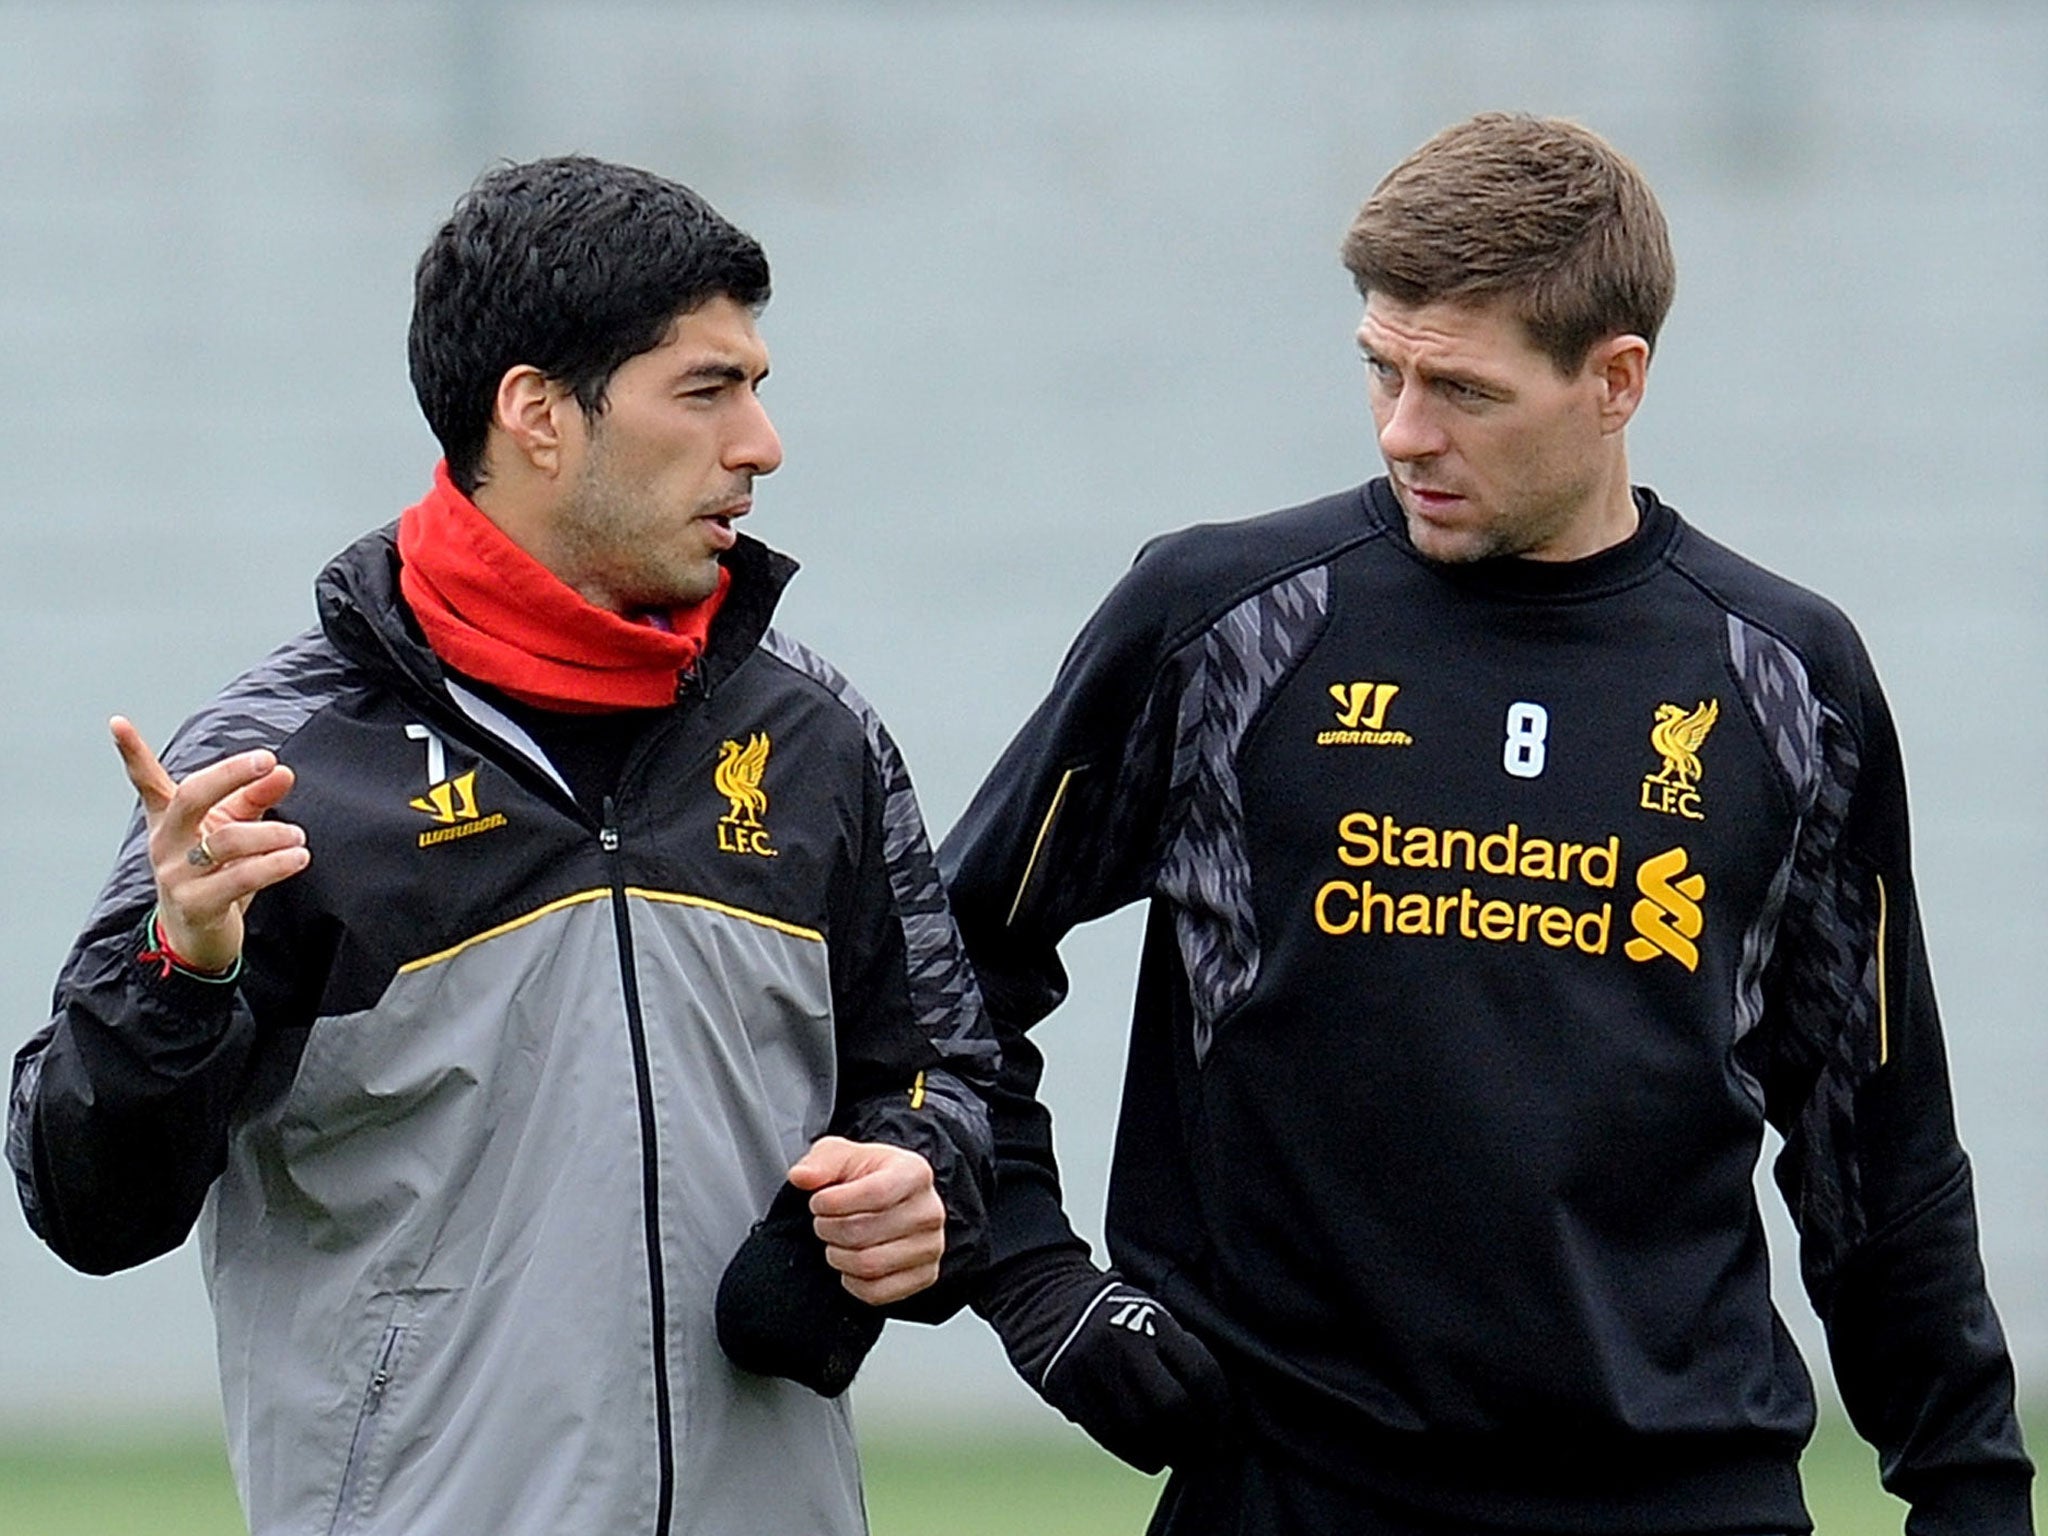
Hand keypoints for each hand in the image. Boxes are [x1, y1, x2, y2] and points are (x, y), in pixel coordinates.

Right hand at [111, 715, 307, 974]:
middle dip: (231, 775)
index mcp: (169, 820)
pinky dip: (275, 865)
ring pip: (227, 840)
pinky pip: (240, 877)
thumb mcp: (233, 828)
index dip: (131, 753)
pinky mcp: (196, 904)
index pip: (146, 782)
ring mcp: (177, 875)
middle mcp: (166, 843)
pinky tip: (298, 858)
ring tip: (298, 836)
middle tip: (268, 763)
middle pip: (191, 797)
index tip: (117, 722)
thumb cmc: (215, 874)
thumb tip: (282, 771)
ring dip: (272, 834)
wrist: (198, 937)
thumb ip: (254, 798)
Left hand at [787, 1136, 944, 1304]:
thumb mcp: (842, 1155)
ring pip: (869, 1265)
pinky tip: (849, 1263)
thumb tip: (802, 1176)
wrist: (890, 1202)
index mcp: (915, 1173)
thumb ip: (820, 1162)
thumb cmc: (867, 1178)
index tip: (818, 1202)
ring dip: (837, 1255)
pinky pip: (878, 1293)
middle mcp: (929, 1211)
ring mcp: (931, 1248)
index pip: (876, 1194)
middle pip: (865, 1232)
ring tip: (835, 1242)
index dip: (835, 1202)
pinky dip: (852, 1282)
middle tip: (823, 1222)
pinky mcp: (924, 1277)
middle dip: (829, 1229)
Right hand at [976, 1250, 1233, 1473]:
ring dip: (1169, 1451)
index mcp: (1152, 1318)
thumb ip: (1176, 1348)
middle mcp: (1123, 1342)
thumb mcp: (1147, 1310)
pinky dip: (1137, 1453)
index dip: (1220, 1408)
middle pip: (1173, 1406)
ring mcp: (1093, 1368)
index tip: (1228, 1427)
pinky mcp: (1068, 1389)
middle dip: (1198, 1436)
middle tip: (1210, 1452)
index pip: (1200, 1372)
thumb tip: (1215, 1405)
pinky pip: (1109, 1434)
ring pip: (1141, 1427)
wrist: (1042, 1294)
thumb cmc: (1110, 1308)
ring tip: (1184, 1460)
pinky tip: (1154, 1459)